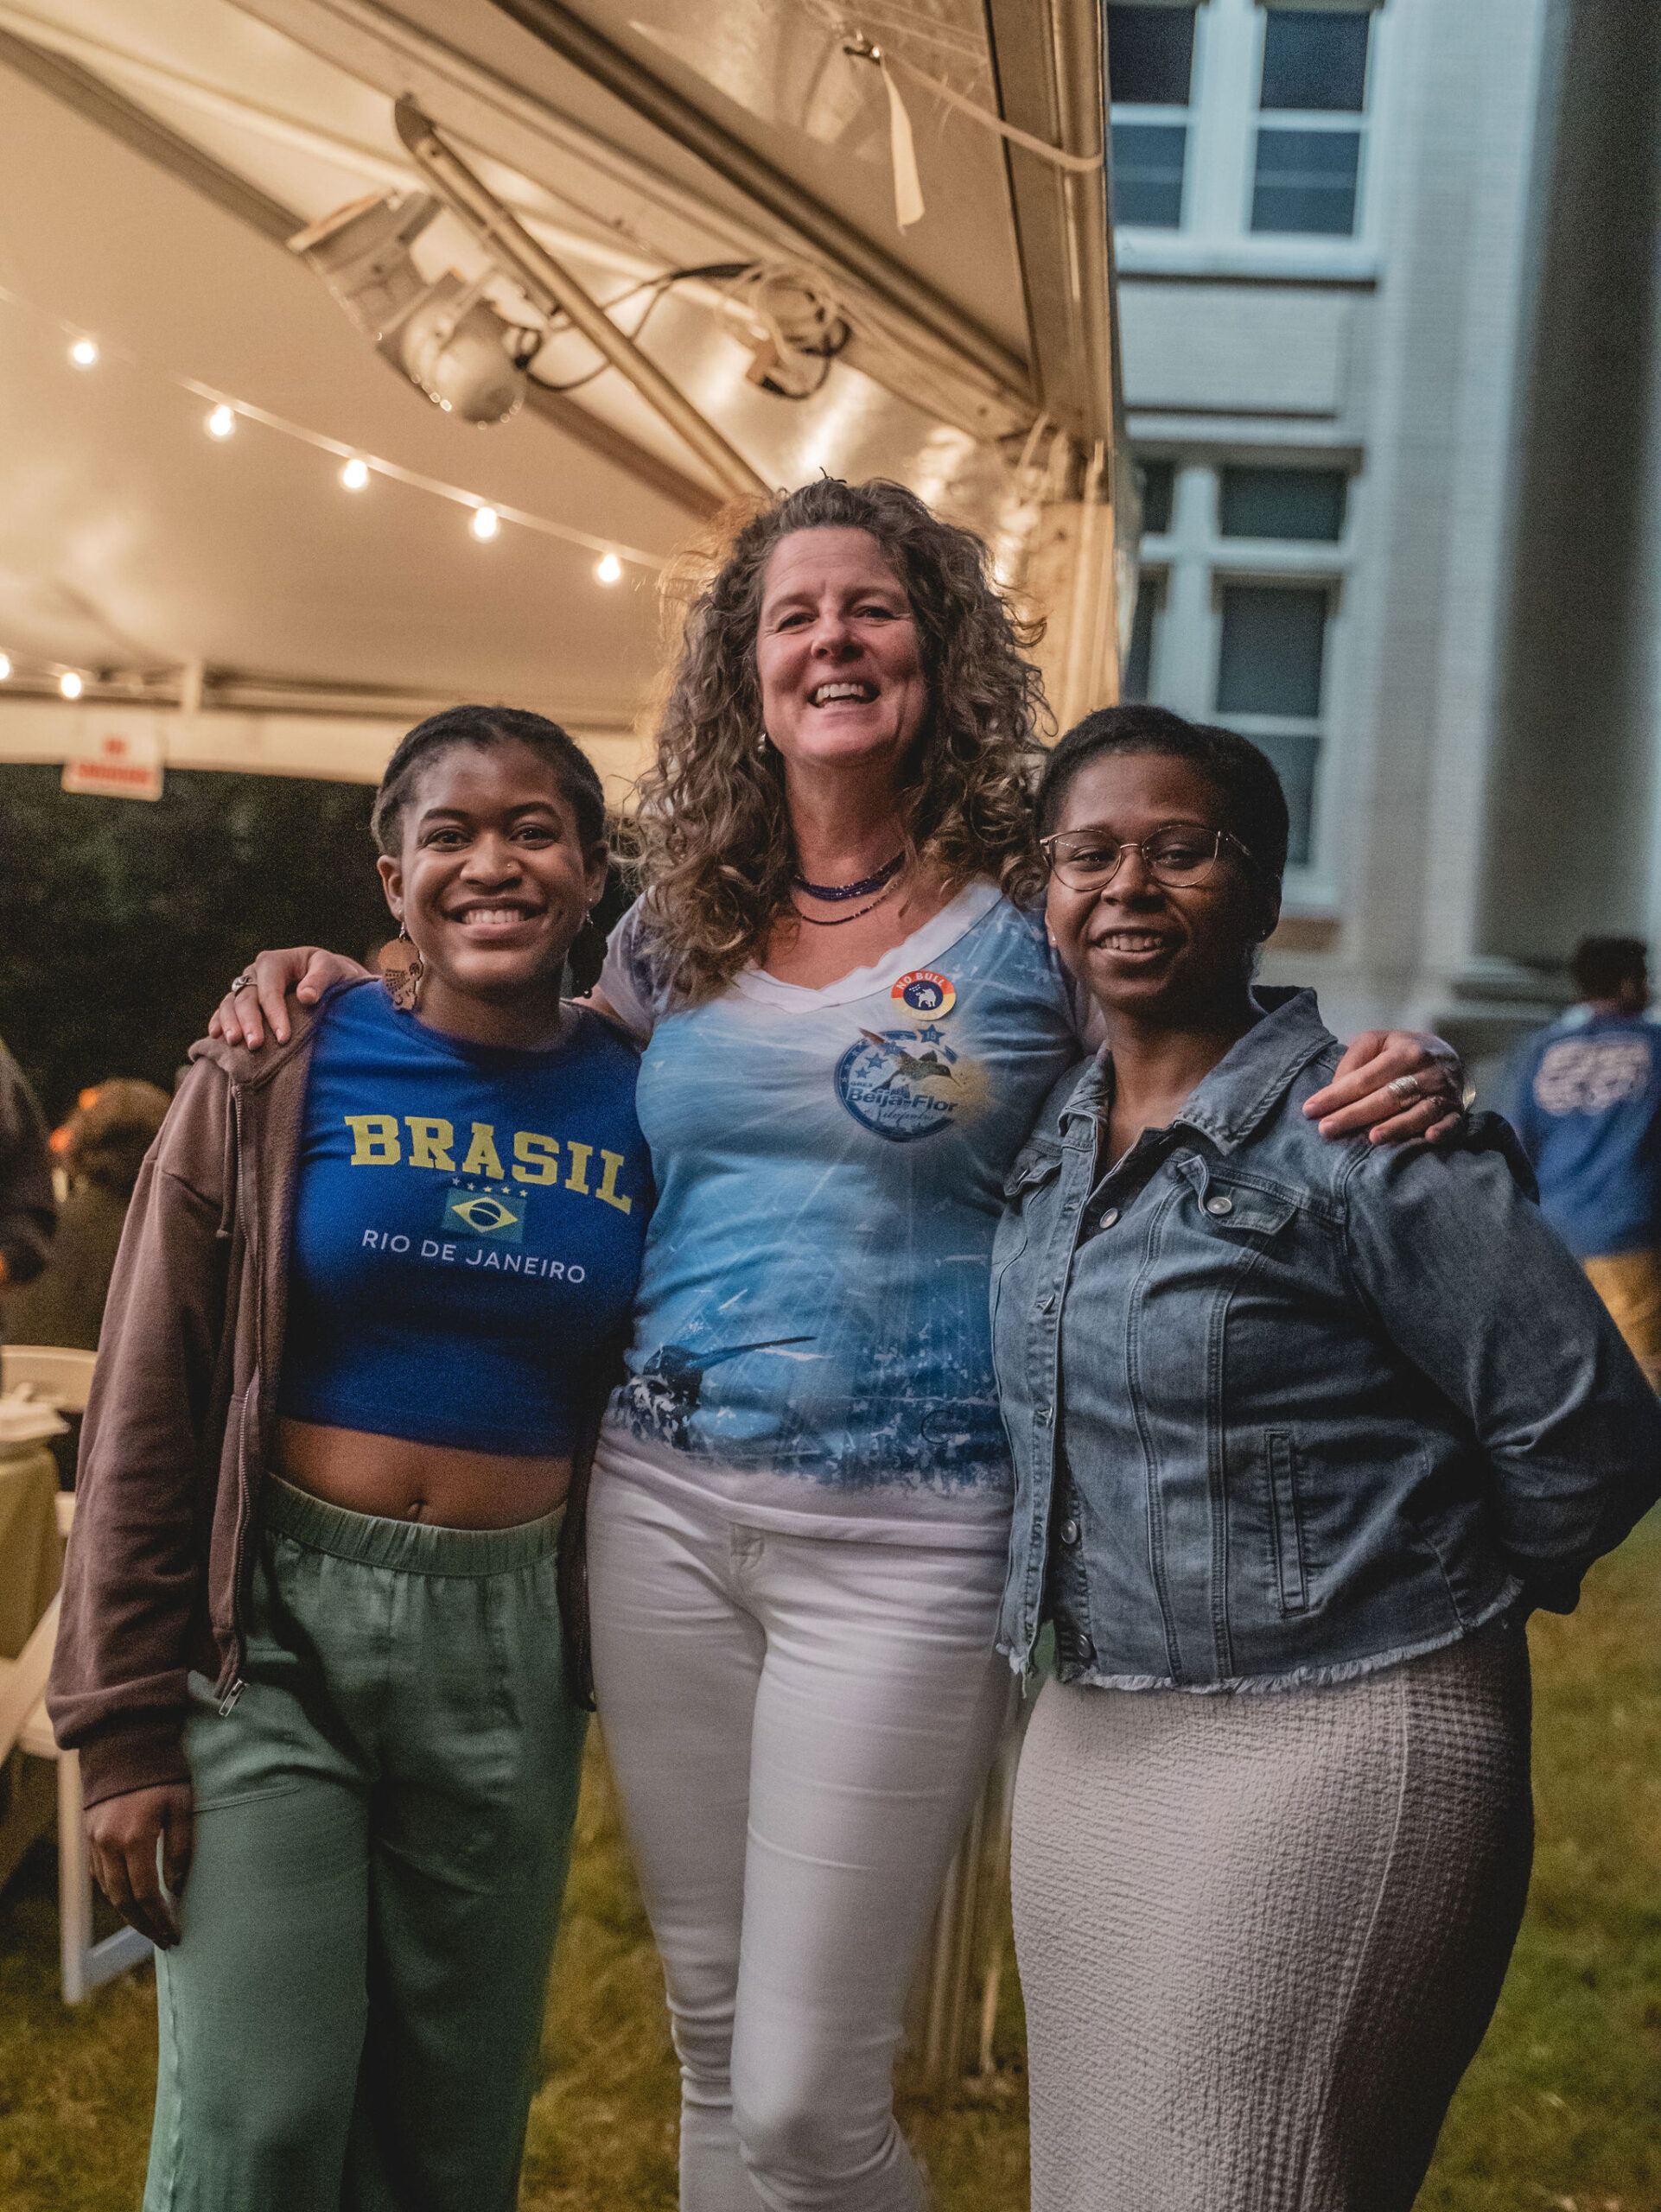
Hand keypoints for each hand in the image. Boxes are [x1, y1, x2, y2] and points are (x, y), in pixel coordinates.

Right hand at [85, 1781, 194, 1948]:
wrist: (125, 1742)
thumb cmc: (163, 1771)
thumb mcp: (182, 1805)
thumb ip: (181, 1848)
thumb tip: (176, 1888)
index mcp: (134, 1838)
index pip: (147, 1894)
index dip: (161, 1918)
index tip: (175, 1935)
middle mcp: (107, 1845)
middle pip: (123, 1900)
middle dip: (144, 1925)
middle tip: (164, 1939)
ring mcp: (94, 1841)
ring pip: (108, 1891)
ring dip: (128, 1912)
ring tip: (150, 1925)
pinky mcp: (88, 1835)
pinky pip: (99, 1875)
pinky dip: (114, 1892)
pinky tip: (131, 1898)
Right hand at [208, 948, 366, 1048]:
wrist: (330, 984)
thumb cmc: (334, 976)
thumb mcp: (333, 971)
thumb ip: (320, 980)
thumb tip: (306, 996)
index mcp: (276, 961)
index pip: (270, 988)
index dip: (275, 1012)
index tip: (284, 1038)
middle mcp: (255, 974)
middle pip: (246, 997)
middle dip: (249, 1022)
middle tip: (254, 1045)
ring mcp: (246, 988)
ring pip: (230, 1004)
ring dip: (230, 1024)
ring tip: (234, 1043)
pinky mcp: (241, 1003)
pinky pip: (224, 1012)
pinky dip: (219, 1022)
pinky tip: (215, 1037)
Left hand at [1304, 1031, 1464, 1145]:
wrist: (1449, 1056)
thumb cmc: (1402, 1052)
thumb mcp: (1377, 1043)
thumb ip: (1354, 1060)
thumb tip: (1335, 1088)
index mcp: (1404, 1051)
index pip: (1365, 1077)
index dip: (1337, 1095)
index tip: (1310, 1110)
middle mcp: (1426, 1071)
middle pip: (1388, 1096)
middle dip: (1355, 1114)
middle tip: (1327, 1130)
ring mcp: (1444, 1092)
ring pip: (1419, 1111)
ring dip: (1397, 1126)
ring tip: (1372, 1138)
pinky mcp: (1458, 1110)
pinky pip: (1453, 1123)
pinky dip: (1443, 1131)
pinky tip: (1428, 1139)